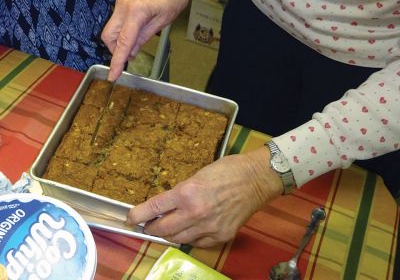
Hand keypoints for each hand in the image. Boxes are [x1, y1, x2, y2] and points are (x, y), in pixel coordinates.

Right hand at [101, 0, 193, 80]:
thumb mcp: (163, 21)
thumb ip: (144, 37)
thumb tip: (131, 53)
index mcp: (136, 13)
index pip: (123, 43)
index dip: (116, 61)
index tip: (112, 75)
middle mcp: (123, 7)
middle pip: (108, 37)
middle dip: (116, 50)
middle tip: (131, 55)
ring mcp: (120, 3)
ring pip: (110, 30)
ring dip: (119, 41)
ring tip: (136, 43)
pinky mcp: (122, 2)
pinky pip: (115, 22)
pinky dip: (121, 32)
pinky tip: (134, 33)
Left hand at [127, 147, 283, 247]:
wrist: (257, 179)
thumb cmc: (228, 170)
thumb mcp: (198, 175)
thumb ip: (181, 193)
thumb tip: (167, 206)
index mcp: (187, 192)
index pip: (153, 208)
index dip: (138, 214)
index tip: (131, 218)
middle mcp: (195, 213)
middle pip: (162, 229)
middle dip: (151, 228)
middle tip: (149, 224)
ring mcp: (209, 227)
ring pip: (178, 239)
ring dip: (169, 234)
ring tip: (168, 228)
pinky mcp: (221, 236)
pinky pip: (198, 243)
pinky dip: (190, 238)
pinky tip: (190, 230)